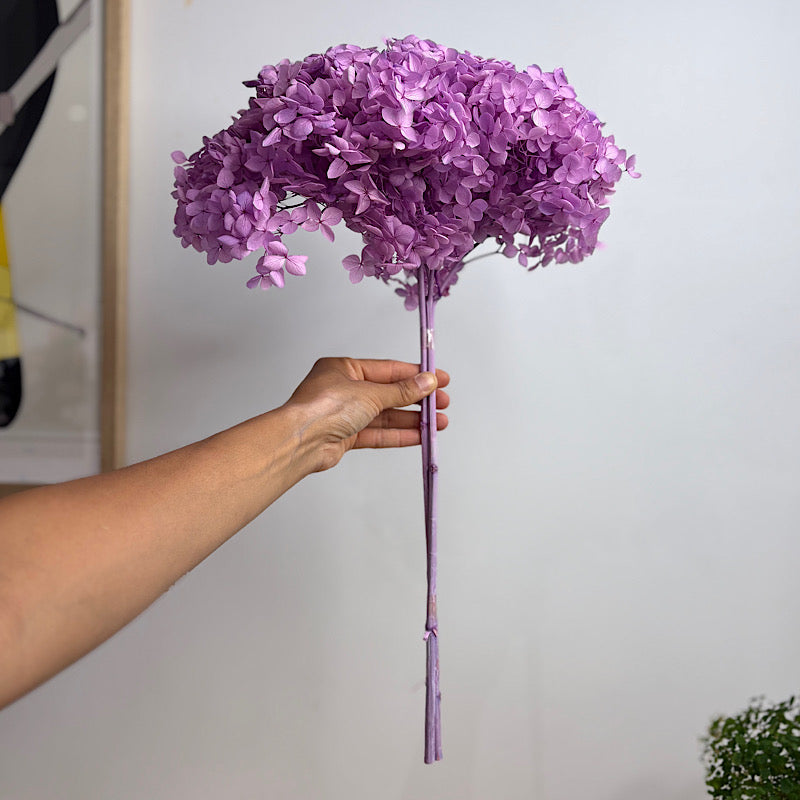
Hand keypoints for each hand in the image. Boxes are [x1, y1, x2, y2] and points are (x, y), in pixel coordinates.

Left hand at [286, 357, 449, 470]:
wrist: (301, 441)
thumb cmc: (324, 407)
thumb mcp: (371, 393)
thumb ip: (401, 391)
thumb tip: (426, 382)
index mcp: (344, 369)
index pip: (388, 370)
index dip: (416, 375)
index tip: (438, 379)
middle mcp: (344, 390)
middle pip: (389, 394)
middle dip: (417, 400)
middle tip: (442, 403)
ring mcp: (345, 414)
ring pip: (385, 416)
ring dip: (412, 420)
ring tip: (438, 423)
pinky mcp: (346, 437)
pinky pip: (378, 434)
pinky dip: (399, 435)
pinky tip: (420, 435)